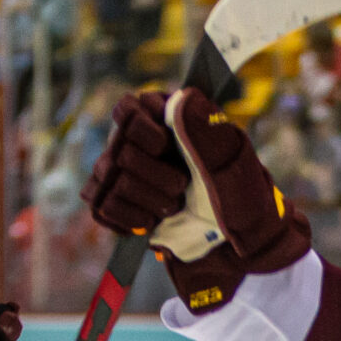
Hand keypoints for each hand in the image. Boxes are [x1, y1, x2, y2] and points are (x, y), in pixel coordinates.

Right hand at [82, 88, 310, 311]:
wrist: (238, 240)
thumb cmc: (240, 194)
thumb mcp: (232, 159)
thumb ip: (205, 128)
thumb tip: (182, 100)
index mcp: (164, 119)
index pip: (126, 109)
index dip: (140, 129)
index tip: (164, 144)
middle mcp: (137, 142)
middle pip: (119, 151)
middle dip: (154, 176)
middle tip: (182, 187)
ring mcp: (122, 174)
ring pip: (110, 181)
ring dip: (147, 199)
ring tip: (174, 206)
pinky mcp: (116, 205)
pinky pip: (100, 208)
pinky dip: (129, 218)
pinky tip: (152, 222)